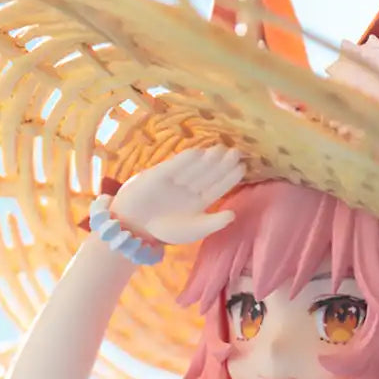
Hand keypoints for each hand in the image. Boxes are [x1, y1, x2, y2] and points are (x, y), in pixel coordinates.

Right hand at [111, 145, 244, 244]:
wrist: (136, 227)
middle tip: (236, 152)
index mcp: (201, 200)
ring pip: (195, 167)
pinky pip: (174, 166)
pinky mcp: (160, 174)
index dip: (229, 177)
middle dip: (222, 163)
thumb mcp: (194, 229)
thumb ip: (213, 223)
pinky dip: (185, 160)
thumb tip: (233, 215)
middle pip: (209, 173)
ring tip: (221, 149)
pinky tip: (198, 152)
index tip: (242, 168)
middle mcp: (191, 187)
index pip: (218, 186)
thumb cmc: (166, 230)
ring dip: (207, 158)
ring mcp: (176, 179)